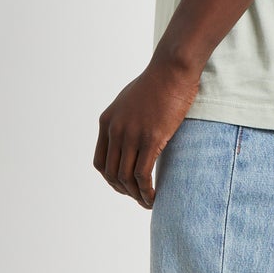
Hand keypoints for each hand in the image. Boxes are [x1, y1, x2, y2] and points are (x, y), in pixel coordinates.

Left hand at [94, 56, 200, 208]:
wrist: (173, 69)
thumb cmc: (158, 82)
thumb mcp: (130, 100)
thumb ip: (125, 119)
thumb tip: (131, 136)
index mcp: (107, 122)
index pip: (101, 163)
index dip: (111, 180)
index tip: (125, 187)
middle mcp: (115, 130)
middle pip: (112, 174)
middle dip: (124, 192)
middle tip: (139, 198)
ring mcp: (132, 135)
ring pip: (126, 178)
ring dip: (136, 196)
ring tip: (147, 202)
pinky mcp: (151, 138)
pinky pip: (143, 175)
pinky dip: (146, 192)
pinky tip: (154, 197)